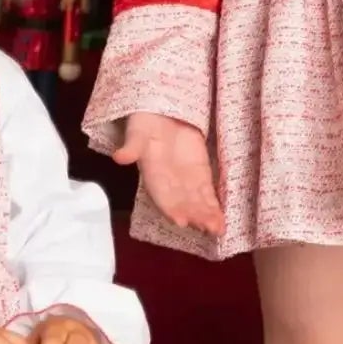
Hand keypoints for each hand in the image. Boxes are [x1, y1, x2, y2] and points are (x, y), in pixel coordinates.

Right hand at [114, 111, 224, 236]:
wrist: (161, 114)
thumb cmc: (145, 125)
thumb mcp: (137, 132)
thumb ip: (132, 145)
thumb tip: (119, 157)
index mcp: (152, 174)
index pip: (161, 195)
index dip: (170, 208)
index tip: (180, 220)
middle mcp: (169, 183)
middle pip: (183, 203)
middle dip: (195, 216)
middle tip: (208, 228)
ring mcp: (186, 181)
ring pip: (197, 202)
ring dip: (207, 216)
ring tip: (218, 229)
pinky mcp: (200, 175)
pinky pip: (207, 194)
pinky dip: (215, 207)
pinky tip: (222, 220)